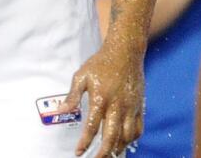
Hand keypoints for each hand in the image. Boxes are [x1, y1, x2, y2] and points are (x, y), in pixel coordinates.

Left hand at [59, 38, 145, 156]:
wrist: (125, 51)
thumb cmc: (101, 63)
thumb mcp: (81, 76)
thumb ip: (72, 96)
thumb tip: (61, 111)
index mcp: (101, 99)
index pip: (92, 127)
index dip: (84, 143)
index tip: (78, 152)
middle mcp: (117, 106)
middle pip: (111, 136)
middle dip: (103, 152)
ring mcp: (130, 107)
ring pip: (127, 136)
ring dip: (118, 148)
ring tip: (109, 154)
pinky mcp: (139, 105)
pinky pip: (138, 128)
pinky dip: (131, 139)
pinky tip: (123, 142)